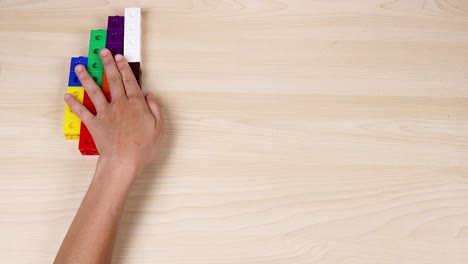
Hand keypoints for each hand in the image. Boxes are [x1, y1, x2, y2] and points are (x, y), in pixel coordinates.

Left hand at [64, 48, 163, 176]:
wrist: (123, 161)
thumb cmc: (143, 149)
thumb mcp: (159, 129)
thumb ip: (156, 109)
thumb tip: (151, 96)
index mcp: (137, 105)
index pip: (130, 82)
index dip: (125, 68)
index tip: (120, 57)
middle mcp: (120, 105)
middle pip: (114, 80)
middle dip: (108, 65)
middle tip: (103, 53)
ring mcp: (105, 113)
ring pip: (95, 91)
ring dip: (87, 78)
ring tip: (80, 67)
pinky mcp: (94, 124)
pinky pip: (82, 111)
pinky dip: (74, 103)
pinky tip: (67, 96)